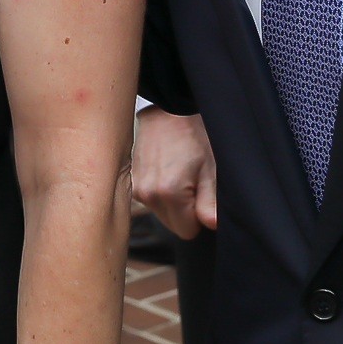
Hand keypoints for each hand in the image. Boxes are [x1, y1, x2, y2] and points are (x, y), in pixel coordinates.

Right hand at [134, 108, 216, 237]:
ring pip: (161, 213)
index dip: (198, 217)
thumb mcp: (211, 169)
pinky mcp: (131, 180)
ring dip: (171, 201)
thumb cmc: (194, 136)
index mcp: (169, 193)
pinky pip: (150, 199)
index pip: (187, 232)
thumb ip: (211, 204)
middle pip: (172, 225)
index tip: (201, 194)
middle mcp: (147, 194)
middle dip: (184, 210)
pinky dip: (159, 191)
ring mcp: (136, 187)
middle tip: (191, 181)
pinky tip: (165, 170)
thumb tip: (211, 226)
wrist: (167, 111)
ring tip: (178, 173)